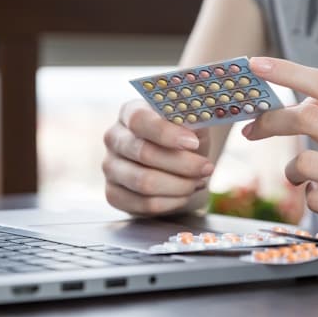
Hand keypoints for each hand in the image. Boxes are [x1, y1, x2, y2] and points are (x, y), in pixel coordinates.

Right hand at [102, 100, 214, 214]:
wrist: (175, 164)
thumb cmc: (183, 138)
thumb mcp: (192, 123)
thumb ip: (192, 121)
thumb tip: (195, 127)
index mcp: (130, 112)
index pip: (140, 120)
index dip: (167, 133)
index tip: (193, 143)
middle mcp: (114, 138)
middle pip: (144, 153)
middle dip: (183, 164)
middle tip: (207, 168)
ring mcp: (110, 167)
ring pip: (144, 182)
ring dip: (180, 185)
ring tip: (198, 181)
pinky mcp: (113, 194)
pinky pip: (145, 204)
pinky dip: (172, 202)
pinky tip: (184, 194)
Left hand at [242, 57, 317, 248]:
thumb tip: (296, 99)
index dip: (287, 71)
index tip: (255, 65)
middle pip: (308, 117)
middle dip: (269, 121)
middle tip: (251, 131)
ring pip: (305, 162)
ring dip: (291, 170)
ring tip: (301, 176)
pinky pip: (314, 200)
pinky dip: (309, 196)